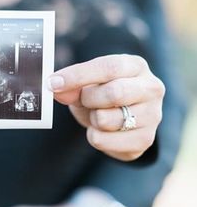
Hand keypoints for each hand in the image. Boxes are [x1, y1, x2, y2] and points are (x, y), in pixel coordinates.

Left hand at [49, 54, 164, 160]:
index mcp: (136, 66)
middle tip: (84, 101)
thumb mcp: (86, 85)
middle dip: (88, 99)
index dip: (78, 75)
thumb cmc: (103, 94)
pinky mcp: (144, 140)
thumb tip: (55, 87)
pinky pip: (104, 141)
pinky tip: (103, 131)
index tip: (53, 83)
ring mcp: (152, 116)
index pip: (109, 68)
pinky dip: (94, 136)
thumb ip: (72, 85)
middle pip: (114, 93)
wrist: (121, 118)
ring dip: (91, 119)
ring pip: (106, 119)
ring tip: (97, 115)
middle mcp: (151, 89)